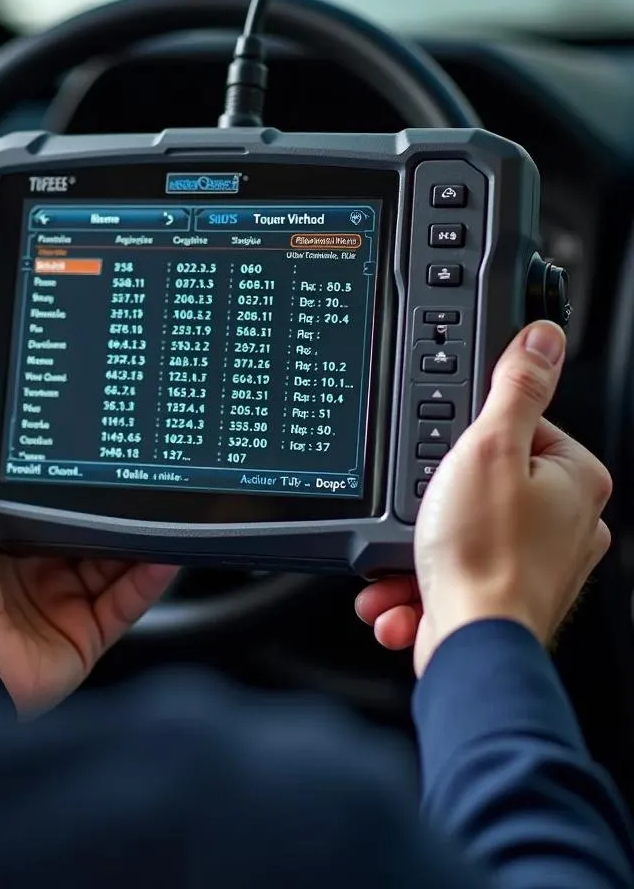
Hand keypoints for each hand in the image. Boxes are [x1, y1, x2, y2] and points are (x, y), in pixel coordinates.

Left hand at [0, 342, 177, 714]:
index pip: (35, 481)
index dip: (61, 455)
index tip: (86, 423)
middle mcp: (24, 559)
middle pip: (79, 516)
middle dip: (108, 491)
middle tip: (136, 456)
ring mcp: (55, 595)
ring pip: (113, 553)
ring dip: (137, 528)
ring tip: (162, 494)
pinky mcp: (82, 629)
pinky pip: (129, 597)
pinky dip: (152, 572)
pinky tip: (167, 545)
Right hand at [356, 321, 611, 675]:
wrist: (473, 644)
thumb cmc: (486, 555)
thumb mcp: (490, 447)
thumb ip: (516, 388)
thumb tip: (543, 339)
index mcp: (576, 479)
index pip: (518, 429)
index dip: (469, 440)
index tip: (446, 459)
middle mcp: (568, 522)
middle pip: (481, 482)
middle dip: (433, 503)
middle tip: (420, 512)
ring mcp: (539, 564)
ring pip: (461, 531)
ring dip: (419, 547)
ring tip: (409, 557)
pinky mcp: (506, 596)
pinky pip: (455, 571)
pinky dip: (423, 580)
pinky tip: (408, 588)